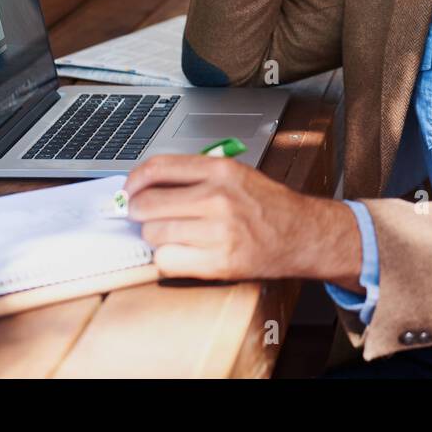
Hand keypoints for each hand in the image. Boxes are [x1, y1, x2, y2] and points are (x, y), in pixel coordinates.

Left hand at [123, 154, 362, 288]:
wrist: (302, 234)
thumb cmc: (268, 204)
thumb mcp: (235, 173)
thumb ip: (194, 174)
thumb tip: (146, 184)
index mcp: (220, 170)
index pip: (157, 168)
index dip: (134, 181)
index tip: (129, 190)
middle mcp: (217, 198)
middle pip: (147, 205)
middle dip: (140, 212)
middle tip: (147, 216)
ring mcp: (218, 232)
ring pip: (154, 235)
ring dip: (156, 237)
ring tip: (174, 234)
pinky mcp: (218, 262)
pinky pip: (166, 262)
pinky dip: (168, 259)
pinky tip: (183, 252)